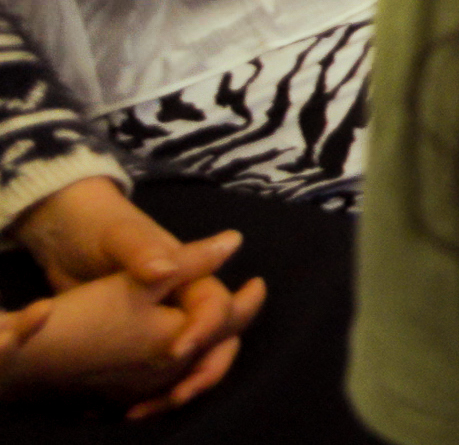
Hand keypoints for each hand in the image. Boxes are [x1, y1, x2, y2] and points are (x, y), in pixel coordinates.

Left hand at [4, 178, 258, 416]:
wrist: (64, 236)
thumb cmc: (99, 227)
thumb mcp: (120, 236)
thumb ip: (144, 251)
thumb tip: (166, 270)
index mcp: (190, 275)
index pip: (215, 307)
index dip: (205, 329)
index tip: (177, 351)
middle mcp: (184, 301)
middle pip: (216, 339)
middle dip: (204, 369)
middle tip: (179, 396)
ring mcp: (164, 322)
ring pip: (191, 360)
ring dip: (180, 386)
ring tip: (154, 408)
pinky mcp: (140, 339)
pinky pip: (160, 370)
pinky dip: (153, 390)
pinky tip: (131, 407)